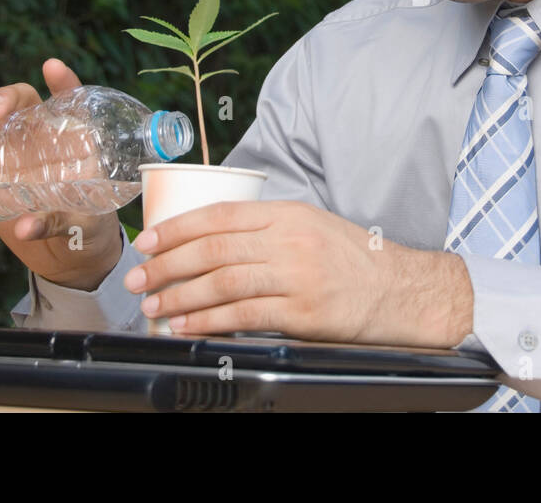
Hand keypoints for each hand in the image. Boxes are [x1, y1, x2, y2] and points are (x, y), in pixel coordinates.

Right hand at [0, 58, 122, 290]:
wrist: (62, 251)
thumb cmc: (85, 228)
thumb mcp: (79, 225)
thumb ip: (54, 222)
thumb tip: (25, 228)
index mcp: (74, 140)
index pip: (72, 101)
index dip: (64, 82)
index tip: (51, 68)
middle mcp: (41, 134)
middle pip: (22, 100)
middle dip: (4, 99)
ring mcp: (11, 144)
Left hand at [126, 200, 473, 346]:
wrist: (403, 291)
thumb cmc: (355, 262)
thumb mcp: (313, 227)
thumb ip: (268, 230)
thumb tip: (213, 241)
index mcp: (289, 214)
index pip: (220, 215)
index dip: (177, 227)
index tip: (148, 240)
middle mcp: (290, 241)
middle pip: (213, 249)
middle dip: (166, 264)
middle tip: (138, 277)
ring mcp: (296, 277)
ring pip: (222, 282)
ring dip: (179, 295)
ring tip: (153, 305)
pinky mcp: (302, 314)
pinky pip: (243, 316)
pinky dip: (207, 321)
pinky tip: (186, 326)